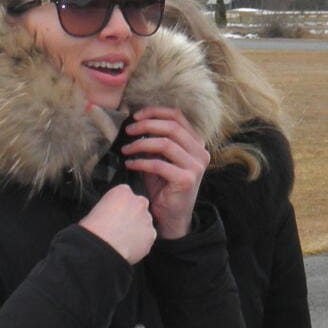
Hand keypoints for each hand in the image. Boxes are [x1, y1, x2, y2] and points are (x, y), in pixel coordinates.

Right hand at [80, 184, 156, 263]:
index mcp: (122, 191)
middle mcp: (138, 202)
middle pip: (139, 206)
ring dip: (138, 229)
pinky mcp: (151, 235)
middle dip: (133, 215)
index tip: (115, 215)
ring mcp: (147, 218)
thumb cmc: (93, 229)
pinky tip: (129, 248)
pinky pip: (147, 238)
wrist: (101, 247)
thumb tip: (109, 216)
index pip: (126, 194)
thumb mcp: (95, 209)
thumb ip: (109, 207)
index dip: (120, 206)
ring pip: (145, 223)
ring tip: (123, 240)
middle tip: (121, 227)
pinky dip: (141, 243)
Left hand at [121, 107, 207, 238]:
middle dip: (146, 125)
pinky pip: (159, 164)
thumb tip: (136, 122)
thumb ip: (155, 140)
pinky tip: (130, 164)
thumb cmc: (163, 186)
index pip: (178, 116)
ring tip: (126, 149)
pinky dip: (141, 162)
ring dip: (141, 144)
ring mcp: (196, 166)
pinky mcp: (186, 180)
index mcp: (196, 142)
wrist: (171, 216)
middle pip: (172, 127)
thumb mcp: (160, 158)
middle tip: (128, 131)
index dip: (155, 112)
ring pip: (166, 144)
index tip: (136, 116)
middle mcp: (200, 152)